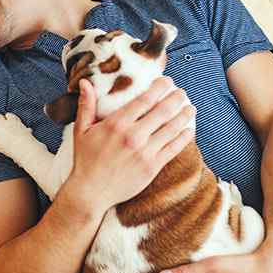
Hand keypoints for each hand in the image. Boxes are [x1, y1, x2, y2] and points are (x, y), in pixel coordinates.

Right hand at [67, 76, 195, 212]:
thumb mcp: (81, 130)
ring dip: (184, 115)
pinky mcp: (152, 166)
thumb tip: (85, 82)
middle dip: (176, 98)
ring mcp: (145, 152)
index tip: (167, 81)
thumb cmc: (85, 160)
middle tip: (181, 93)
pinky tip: (189, 130)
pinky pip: (174, 148)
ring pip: (172, 128)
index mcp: (116, 124)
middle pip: (162, 111)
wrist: (91, 191)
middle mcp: (133, 136)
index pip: (144, 100)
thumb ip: (86, 105)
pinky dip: (184, 137)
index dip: (159, 88)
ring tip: (190, 108)